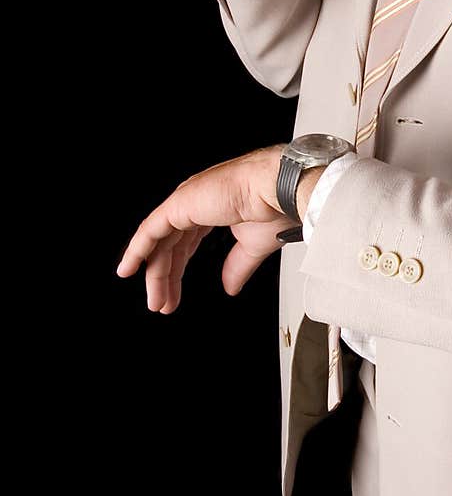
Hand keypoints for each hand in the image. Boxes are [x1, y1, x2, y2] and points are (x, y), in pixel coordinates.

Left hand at [116, 143, 296, 312]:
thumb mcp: (252, 246)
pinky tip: (129, 268)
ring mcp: (186, 202)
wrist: (278, 191)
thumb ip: (237, 266)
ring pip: (159, 242)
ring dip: (155, 273)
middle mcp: (196, 202)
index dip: (178, 269)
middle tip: (162, 303)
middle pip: (171, 245)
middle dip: (166, 277)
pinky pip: (150, 230)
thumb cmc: (273, 207)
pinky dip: (137, 250)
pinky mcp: (178, 205)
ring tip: (155, 301)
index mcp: (214, 207)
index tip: (174, 294)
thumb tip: (230, 286)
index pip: (186, 242)